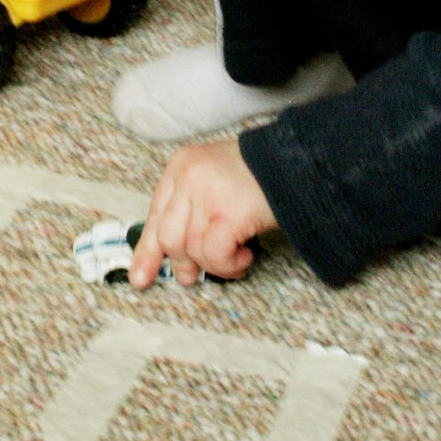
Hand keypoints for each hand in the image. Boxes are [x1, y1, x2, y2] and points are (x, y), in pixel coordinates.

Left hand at [129, 139, 277, 288]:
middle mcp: (188, 175)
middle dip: (180, 262)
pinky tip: (245, 256)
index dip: (147, 249)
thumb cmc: (262, 177)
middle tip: (192, 277)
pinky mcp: (227, 211)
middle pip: (167, 235)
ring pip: (190, 248)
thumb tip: (178, 260)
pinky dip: (228, 264)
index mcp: (181, 165)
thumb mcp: (215, 183)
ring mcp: (206, 192)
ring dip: (214, 265)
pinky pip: (213, 254)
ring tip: (237, 258)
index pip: (155, 213)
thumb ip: (193, 211)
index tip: (140, 276)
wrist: (300, 163)